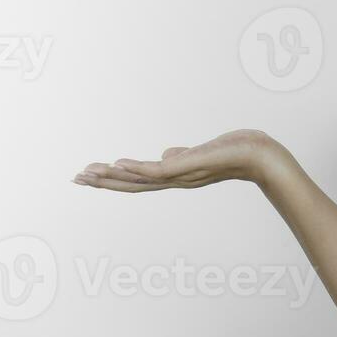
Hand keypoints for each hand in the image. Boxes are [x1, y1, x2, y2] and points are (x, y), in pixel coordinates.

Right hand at [72, 128, 280, 190]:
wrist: (261, 156)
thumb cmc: (236, 152)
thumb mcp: (202, 154)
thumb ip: (180, 157)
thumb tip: (164, 154)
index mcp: (176, 176)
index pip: (138, 180)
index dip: (113, 179)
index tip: (89, 175)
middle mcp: (176, 180)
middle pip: (132, 184)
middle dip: (103, 182)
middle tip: (76, 178)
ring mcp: (181, 175)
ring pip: (140, 179)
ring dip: (112, 176)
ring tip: (87, 172)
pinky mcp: (189, 167)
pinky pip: (158, 170)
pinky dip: (137, 168)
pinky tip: (118, 163)